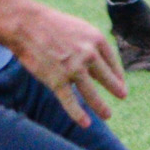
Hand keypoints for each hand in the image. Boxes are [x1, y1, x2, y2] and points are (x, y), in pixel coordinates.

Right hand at [4, 0, 126, 125]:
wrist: (27, 25)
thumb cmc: (52, 25)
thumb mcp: (79, 29)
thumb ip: (91, 46)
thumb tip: (99, 67)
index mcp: (96, 39)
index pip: (112, 62)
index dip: (117, 74)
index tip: (120, 82)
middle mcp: (88, 55)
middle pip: (107, 78)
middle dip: (116, 89)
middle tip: (122, 95)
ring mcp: (73, 69)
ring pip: (92, 94)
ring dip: (101, 107)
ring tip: (107, 115)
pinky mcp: (57, 81)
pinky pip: (70, 102)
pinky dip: (78, 115)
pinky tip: (85, 123)